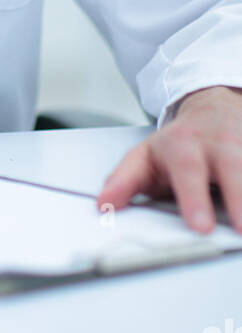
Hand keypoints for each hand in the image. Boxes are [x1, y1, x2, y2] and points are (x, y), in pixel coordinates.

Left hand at [97, 86, 241, 233]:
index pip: (187, 168)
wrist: (213, 107)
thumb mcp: (145, 155)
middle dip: (240, 199)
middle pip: (233, 167)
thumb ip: (124, 180)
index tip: (200, 225)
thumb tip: (104, 205)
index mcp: (184, 143)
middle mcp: (219, 143)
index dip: (194, 197)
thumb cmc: (179, 143)